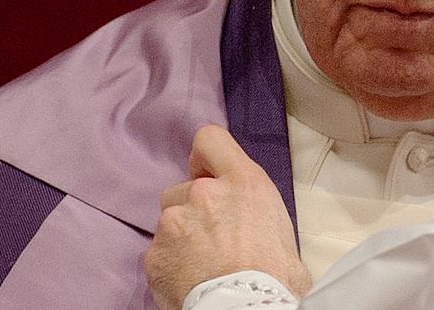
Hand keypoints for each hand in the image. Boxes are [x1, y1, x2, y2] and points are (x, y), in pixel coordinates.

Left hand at [145, 125, 313, 309]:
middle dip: (193, 210)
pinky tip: (190, 279)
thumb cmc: (277, 277)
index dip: (204, 158)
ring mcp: (175, 223)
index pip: (210, 139)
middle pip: (183, 189)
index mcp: (243, 181)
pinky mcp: (155, 254)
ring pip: (169, 222)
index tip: (205, 173)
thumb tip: (249, 218)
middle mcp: (205, 194)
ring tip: (202, 264)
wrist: (249, 309)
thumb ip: (251, 204)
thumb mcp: (278, 223)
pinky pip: (158, 252)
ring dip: (180, 237)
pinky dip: (169, 264)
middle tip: (213, 238)